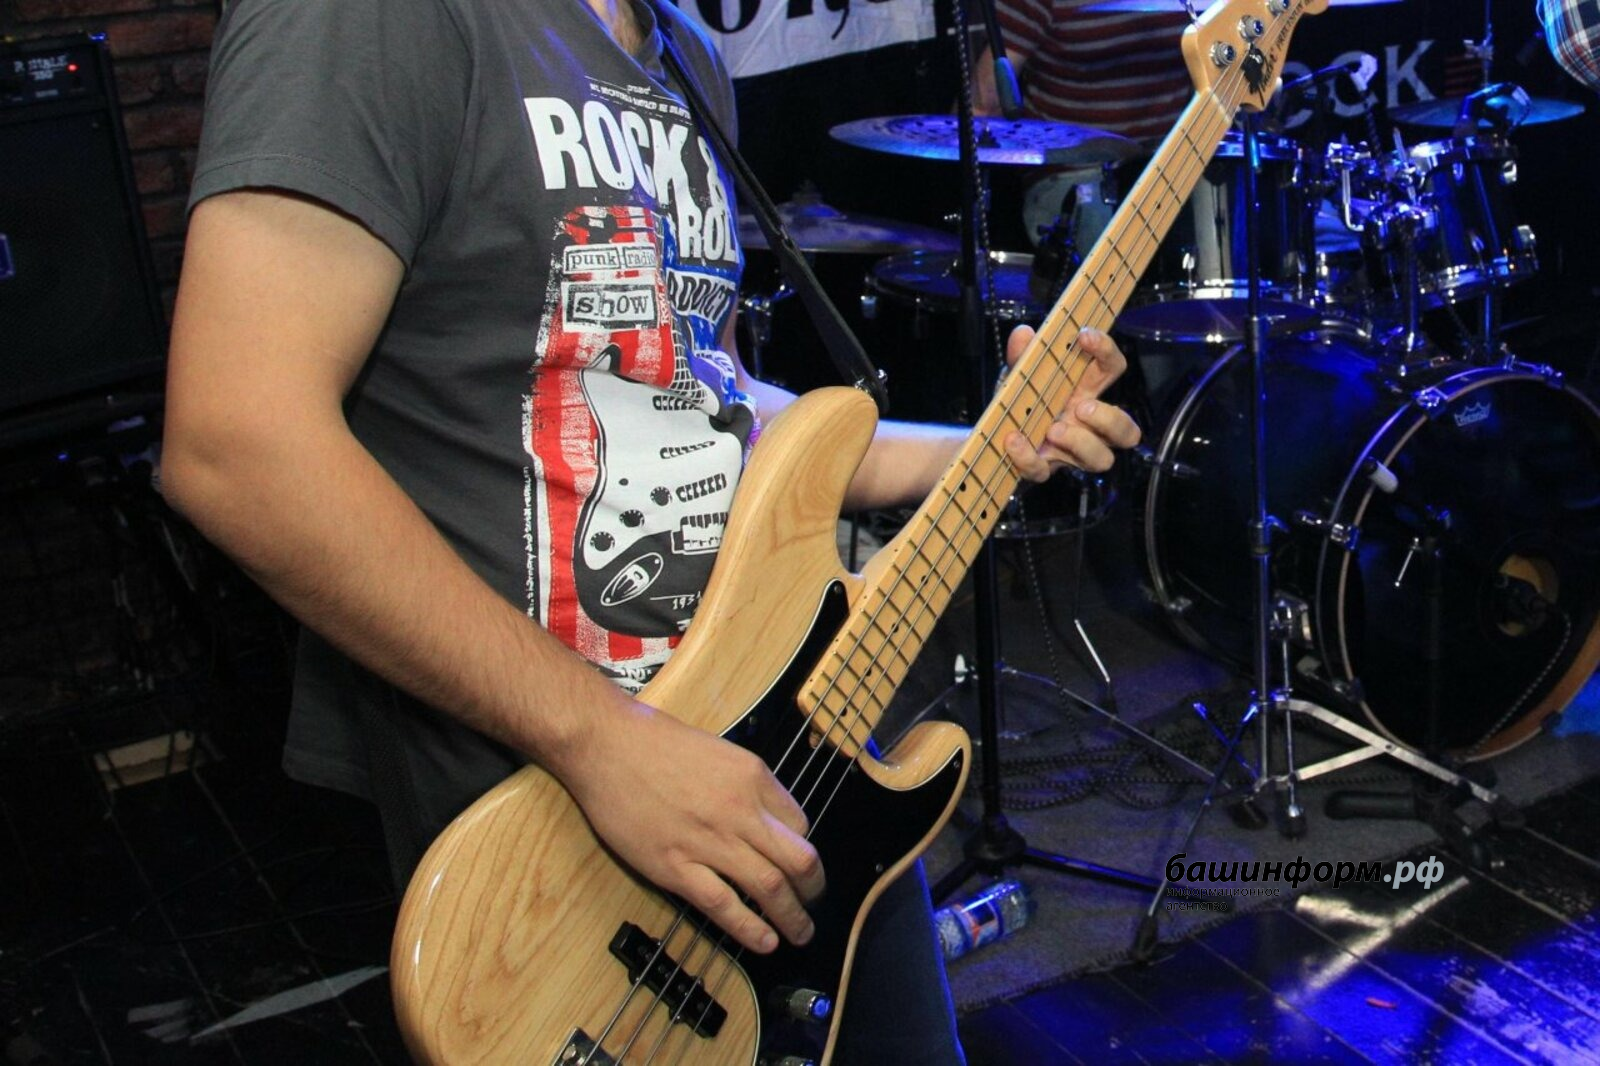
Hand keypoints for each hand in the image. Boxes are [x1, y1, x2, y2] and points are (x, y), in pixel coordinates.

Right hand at [559, 696, 825, 955]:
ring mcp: (708, 841)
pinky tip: (765, 942)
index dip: (802, 847)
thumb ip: (744, 784)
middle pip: (798, 860)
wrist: (604, 744)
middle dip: (813, 888)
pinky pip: (723, 905)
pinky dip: (749, 929)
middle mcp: (739, 810)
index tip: (795, 861)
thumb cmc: (654, 740)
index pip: (799, 823)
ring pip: (769, 888)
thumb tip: (762, 816)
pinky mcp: (675, 867)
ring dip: (792, 917)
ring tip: (800, 934)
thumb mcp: (717, 751)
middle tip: (813, 903)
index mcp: (752, 776)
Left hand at [1002, 324, 1141, 480]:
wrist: (991, 435)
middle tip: (1082, 407)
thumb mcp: (1019, 374)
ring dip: (1081, 443)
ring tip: (1054, 429)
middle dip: (1110, 419)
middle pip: (1126, 430)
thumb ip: (1021, 356)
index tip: (1085, 337)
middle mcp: (1085, 425)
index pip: (1112, 370)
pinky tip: (1014, 440)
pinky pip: (1042, 470)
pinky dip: (1028, 456)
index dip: (1107, 352)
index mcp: (1085, 393)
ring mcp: (1068, 452)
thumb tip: (1023, 333)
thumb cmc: (1020, 402)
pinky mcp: (1042, 468)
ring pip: (1101, 459)